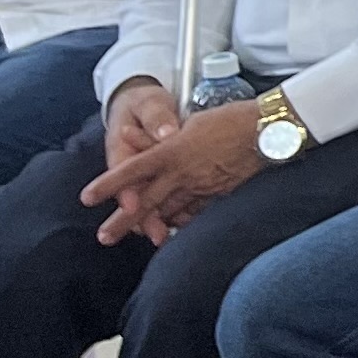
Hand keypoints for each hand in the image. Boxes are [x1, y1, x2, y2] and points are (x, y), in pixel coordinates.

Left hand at [85, 89, 267, 245]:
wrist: (269, 130)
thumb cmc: (230, 119)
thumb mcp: (190, 121)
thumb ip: (161, 137)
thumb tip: (132, 138)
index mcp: (172, 152)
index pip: (132, 170)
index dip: (108, 184)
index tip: (87, 198)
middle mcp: (183, 173)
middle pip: (146, 201)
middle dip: (123, 222)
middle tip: (104, 238)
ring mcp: (201, 186)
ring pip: (169, 210)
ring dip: (152, 224)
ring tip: (139, 235)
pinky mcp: (218, 194)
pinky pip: (194, 211)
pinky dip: (182, 218)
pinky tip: (174, 225)